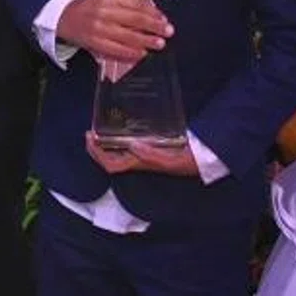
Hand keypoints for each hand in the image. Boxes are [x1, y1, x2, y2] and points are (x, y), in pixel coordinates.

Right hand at [55, 0, 171, 64]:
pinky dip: (129, 52)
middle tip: (169, 31)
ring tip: (160, 44)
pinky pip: (115, 49)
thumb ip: (125, 4)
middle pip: (134, 20)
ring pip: (127, 36)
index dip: (152, 12)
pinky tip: (141, 53)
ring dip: (146, 40)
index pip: (135, 5)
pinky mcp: (94, 42)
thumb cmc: (90, 8)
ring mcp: (98, 28)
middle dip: (154, 26)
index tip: (164, 18)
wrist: (63, 17)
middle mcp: (104, 12)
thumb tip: (151, 12)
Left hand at [84, 134, 198, 177]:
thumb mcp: (172, 158)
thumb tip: (132, 146)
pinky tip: (123, 130)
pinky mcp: (153, 151)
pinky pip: (130, 148)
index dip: (97, 154)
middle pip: (112, 161)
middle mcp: (141, 162)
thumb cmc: (190, 161)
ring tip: (100, 131)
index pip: (112, 164)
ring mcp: (146, 158)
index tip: (89, 137)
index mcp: (142, 165)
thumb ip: (152, 154)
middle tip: (89, 133)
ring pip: (120, 155)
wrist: (206, 160)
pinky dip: (121, 140)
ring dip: (107, 145)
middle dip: (97, 150)